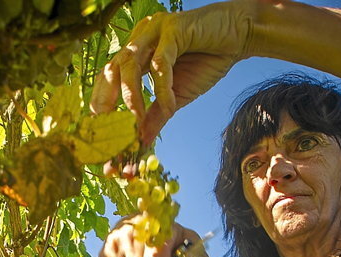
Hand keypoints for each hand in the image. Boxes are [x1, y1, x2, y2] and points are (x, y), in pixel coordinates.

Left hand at [91, 1, 256, 144]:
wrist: (239, 36)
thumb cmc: (207, 62)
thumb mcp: (176, 96)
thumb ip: (156, 116)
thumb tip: (140, 143)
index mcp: (136, 52)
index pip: (110, 77)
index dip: (101, 103)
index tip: (101, 132)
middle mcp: (140, 38)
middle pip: (112, 69)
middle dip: (106, 100)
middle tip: (106, 129)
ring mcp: (154, 30)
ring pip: (131, 64)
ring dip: (132, 96)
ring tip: (136, 122)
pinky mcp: (173, 28)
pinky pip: (162, 62)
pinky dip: (162, 87)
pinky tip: (169, 105)